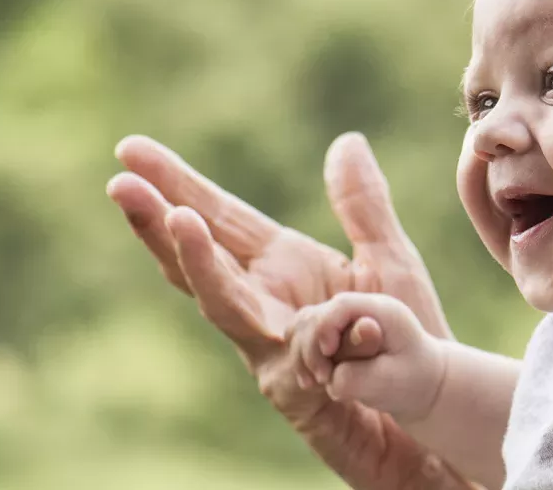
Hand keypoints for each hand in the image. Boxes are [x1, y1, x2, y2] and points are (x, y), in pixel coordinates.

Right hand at [107, 133, 471, 489]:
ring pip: (226, 308)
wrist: (433, 412)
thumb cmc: (407, 340)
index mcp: (282, 266)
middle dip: (159, 222)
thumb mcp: (390, 262)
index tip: (130, 149)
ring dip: (202, 266)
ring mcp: (273, 351)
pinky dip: (312, 339)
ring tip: (179, 221)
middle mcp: (264, 305)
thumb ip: (364, 207)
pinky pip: (300, 358)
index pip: (219, 217)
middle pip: (202, 259)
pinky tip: (318, 322)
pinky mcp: (300, 393)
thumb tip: (346, 141)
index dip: (176, 183)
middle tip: (119, 183)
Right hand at [288, 292, 446, 419]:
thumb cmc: (413, 380)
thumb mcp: (393, 380)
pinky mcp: (333, 334)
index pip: (341, 306)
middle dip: (310, 348)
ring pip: (303, 326)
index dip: (325, 328)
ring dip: (301, 355)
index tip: (327, 354)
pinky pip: (302, 338)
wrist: (422, 382)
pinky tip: (310, 382)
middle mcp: (359, 310)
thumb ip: (361, 377)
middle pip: (316, 315)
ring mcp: (344, 320)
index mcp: (382, 311)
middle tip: (322, 379)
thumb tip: (333, 376)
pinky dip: (301, 358)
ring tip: (314, 383)